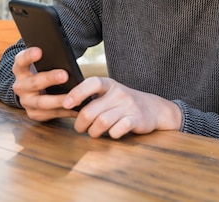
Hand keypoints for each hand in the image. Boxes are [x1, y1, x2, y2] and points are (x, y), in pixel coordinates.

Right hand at [11, 47, 78, 120]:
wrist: (31, 91)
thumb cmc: (41, 72)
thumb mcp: (40, 64)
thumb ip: (48, 59)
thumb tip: (64, 54)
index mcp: (20, 69)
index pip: (21, 60)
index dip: (29, 56)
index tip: (39, 51)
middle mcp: (20, 86)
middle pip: (34, 82)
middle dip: (50, 79)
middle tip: (64, 75)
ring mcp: (26, 101)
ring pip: (41, 102)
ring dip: (58, 100)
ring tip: (73, 97)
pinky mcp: (33, 113)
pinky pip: (50, 114)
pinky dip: (64, 112)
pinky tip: (77, 109)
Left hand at [62, 77, 181, 138]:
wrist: (154, 108)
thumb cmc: (123, 102)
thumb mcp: (110, 93)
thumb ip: (92, 97)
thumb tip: (64, 104)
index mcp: (109, 84)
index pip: (92, 83)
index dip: (77, 93)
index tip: (66, 104)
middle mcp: (119, 93)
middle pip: (90, 111)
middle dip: (81, 123)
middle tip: (80, 128)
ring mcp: (129, 106)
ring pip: (102, 122)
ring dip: (93, 131)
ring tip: (93, 132)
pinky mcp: (137, 119)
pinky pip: (118, 130)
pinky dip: (111, 134)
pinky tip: (112, 133)